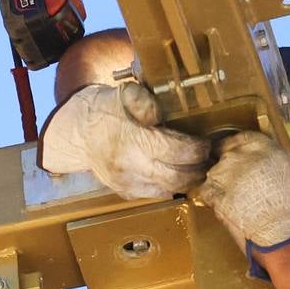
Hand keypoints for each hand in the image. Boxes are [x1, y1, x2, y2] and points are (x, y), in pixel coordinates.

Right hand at [38, 82, 210, 197]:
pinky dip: (173, 186)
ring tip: (200, 167)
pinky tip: (181, 174)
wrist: (78, 134)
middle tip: (210, 158)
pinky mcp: (126, 192)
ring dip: (189, 180)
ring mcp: (127, 183)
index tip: (207, 142)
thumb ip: (145, 101)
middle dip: (199, 169)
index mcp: (130, 140)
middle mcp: (129, 166)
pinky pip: (158, 194)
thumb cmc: (105, 110)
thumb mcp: (124, 94)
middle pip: (177, 177)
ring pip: (170, 189)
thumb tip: (159, 115)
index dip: (197, 149)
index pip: (175, 151)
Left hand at [197, 131, 289, 260]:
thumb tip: (257, 166)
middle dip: (229, 170)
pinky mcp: (211, 190)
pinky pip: (205, 192)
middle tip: (240, 186)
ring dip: (220, 186)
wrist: (279, 229)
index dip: (235, 148)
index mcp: (262, 146)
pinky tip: (227, 209)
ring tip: (236, 202)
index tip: (234, 154)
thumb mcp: (284, 172)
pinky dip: (212, 200)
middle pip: (225, 156)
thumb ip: (266, 162)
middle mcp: (240, 154)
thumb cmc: (288, 208)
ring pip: (214, 175)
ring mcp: (223, 171)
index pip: (240, 138)